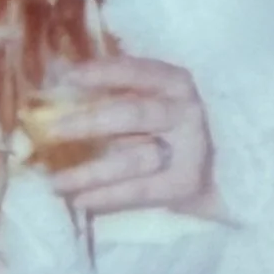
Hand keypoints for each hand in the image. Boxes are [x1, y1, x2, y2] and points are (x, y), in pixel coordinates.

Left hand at [38, 55, 220, 219]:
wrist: (222, 171)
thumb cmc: (175, 131)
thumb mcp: (157, 103)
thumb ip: (123, 96)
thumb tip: (64, 93)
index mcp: (176, 84)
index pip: (139, 71)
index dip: (104, 72)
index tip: (68, 77)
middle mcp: (185, 112)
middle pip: (133, 115)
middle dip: (89, 123)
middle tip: (51, 131)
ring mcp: (189, 150)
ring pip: (133, 159)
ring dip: (90, 172)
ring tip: (55, 182)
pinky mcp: (185, 184)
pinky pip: (139, 191)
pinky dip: (107, 197)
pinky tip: (80, 202)